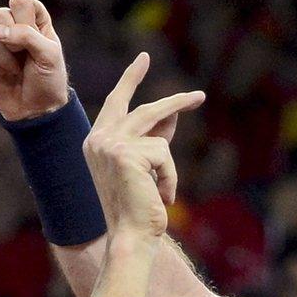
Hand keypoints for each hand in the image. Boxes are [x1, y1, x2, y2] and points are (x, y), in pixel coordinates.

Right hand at [0, 0, 70, 121]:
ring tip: (14, 69)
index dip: (24, 19)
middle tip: (22, 56)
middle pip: (0, 14)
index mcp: (35, 22)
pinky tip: (1, 73)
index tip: (34, 37)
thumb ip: (28, 35)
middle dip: (12, 39)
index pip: (22, 1)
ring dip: (0, 54)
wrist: (35, 109)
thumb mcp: (49, 56)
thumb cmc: (48, 80)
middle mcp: (13, 27)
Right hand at [83, 53, 205, 238]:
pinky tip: (159, 196)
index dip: (131, 80)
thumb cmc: (139, 207)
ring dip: (173, 151)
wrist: (130, 236)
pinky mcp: (127, 154)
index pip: (116, 102)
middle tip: (200, 96)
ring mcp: (110, 144)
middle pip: (144, 109)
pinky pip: (164, 155)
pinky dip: (169, 177)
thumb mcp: (146, 168)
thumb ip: (154, 139)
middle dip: (174, 102)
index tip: (144, 60)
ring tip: (167, 182)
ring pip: (157, 128)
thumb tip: (172, 113)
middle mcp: (98, 138)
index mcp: (96, 141)